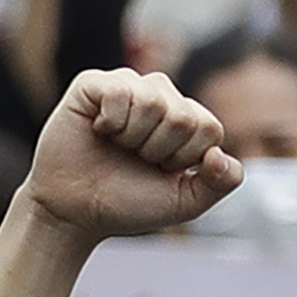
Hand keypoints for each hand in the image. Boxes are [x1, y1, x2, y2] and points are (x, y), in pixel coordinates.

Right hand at [21, 69, 241, 243]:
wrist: (74, 212)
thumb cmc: (127, 202)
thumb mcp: (185, 201)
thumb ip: (222, 182)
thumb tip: (218, 152)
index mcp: (185, 120)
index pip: (208, 128)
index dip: (183, 158)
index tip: (159, 170)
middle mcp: (159, 96)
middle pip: (184, 116)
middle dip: (158, 150)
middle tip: (134, 159)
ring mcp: (127, 86)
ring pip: (153, 102)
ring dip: (134, 137)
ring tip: (116, 145)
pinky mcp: (93, 84)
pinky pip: (120, 92)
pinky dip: (111, 122)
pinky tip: (98, 130)